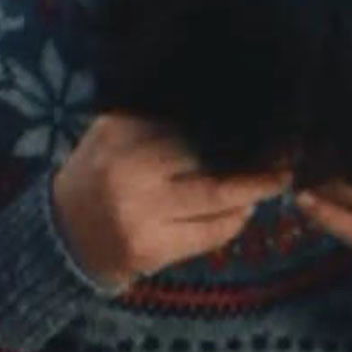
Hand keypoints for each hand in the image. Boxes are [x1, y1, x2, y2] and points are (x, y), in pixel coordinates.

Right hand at [54, 114, 290, 288]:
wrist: (63, 235)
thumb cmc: (98, 175)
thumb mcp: (112, 134)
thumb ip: (153, 116)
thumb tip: (223, 102)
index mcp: (118, 135)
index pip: (188, 123)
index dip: (232, 122)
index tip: (267, 115)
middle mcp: (128, 172)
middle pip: (210, 160)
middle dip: (254, 157)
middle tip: (289, 149)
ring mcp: (139, 214)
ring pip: (218, 198)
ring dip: (254, 189)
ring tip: (276, 178)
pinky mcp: (151, 249)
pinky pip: (211, 233)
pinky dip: (235, 220)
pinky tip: (242, 210)